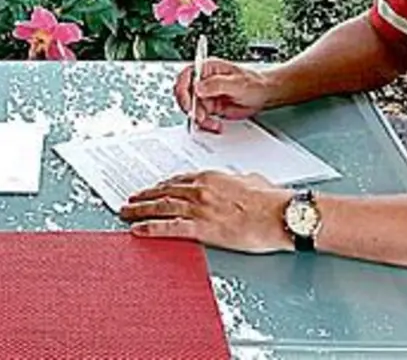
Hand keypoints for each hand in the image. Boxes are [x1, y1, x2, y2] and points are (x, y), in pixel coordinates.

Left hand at [119, 171, 292, 253]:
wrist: (280, 214)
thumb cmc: (272, 200)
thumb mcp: (253, 180)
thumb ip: (239, 180)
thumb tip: (239, 181)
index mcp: (212, 177)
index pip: (180, 180)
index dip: (163, 185)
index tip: (154, 189)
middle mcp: (201, 190)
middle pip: (165, 191)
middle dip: (145, 196)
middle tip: (131, 199)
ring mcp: (199, 208)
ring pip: (161, 206)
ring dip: (140, 209)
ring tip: (126, 212)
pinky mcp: (202, 228)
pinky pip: (168, 227)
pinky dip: (149, 228)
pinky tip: (137, 230)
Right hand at [173, 59, 274, 132]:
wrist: (264, 95)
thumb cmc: (254, 83)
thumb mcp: (236, 83)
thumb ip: (216, 84)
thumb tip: (198, 87)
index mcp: (207, 69)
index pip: (186, 76)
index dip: (183, 89)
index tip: (189, 101)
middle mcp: (204, 81)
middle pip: (185, 94)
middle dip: (190, 107)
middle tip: (199, 116)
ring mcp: (206, 95)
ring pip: (192, 109)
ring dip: (199, 119)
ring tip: (212, 123)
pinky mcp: (210, 107)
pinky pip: (201, 117)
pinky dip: (206, 124)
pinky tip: (215, 125)